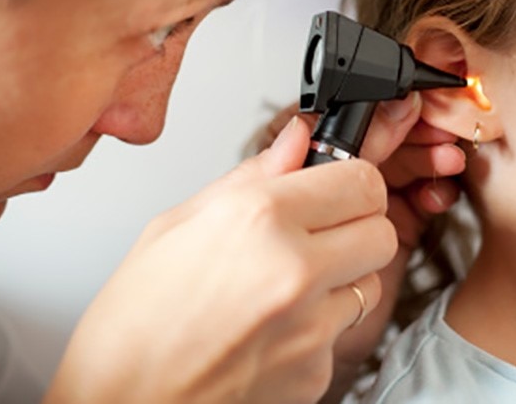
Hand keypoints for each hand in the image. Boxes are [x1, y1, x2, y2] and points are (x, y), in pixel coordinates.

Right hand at [45, 116, 398, 403]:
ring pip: (370, 283)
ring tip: (288, 284)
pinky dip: (318, 326)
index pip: (361, 180)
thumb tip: (295, 143)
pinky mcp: (316, 372)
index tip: (336, 185)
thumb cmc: (133, 323)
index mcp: (259, 219)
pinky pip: (342, 332)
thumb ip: (250, 177)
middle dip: (358, 225)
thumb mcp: (175, 225)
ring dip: (342, 277)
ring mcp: (311, 327)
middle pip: (383, 231)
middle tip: (322, 230)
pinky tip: (274, 326)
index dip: (351, 179)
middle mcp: (295, 271)